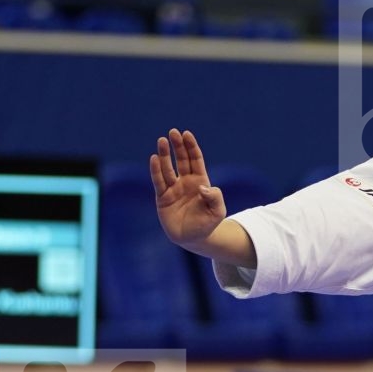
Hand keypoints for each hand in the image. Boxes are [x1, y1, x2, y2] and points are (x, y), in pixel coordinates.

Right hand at [149, 127, 225, 248]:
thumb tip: (202, 186)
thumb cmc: (207, 224)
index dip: (191, 147)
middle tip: (172, 132)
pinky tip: (154, 159)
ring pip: (167, 168)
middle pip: (181, 159)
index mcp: (200, 182)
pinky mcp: (162, 197)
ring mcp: (173, 189)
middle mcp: (186, 182)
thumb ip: (215, 197)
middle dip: (177, 146)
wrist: (193, 239)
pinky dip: (156, 170)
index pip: (195, 160)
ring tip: (161, 141)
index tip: (186, 134)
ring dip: (164, 154)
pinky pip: (158, 182)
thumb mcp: (218, 212)